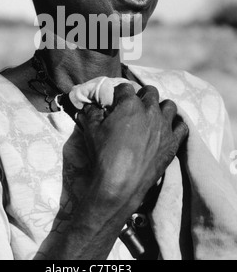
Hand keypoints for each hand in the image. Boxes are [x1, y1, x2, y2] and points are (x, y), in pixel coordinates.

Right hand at [77, 83, 187, 213]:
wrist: (120, 184)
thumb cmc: (103, 155)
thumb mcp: (92, 130)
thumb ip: (92, 113)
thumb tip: (90, 106)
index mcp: (130, 104)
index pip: (125, 88)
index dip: (119, 93)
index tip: (115, 101)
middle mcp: (150, 111)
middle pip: (150, 92)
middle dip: (141, 96)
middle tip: (133, 108)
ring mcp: (164, 126)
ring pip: (169, 105)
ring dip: (160, 107)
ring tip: (152, 117)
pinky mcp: (173, 142)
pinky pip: (182, 126)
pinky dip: (175, 126)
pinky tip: (166, 130)